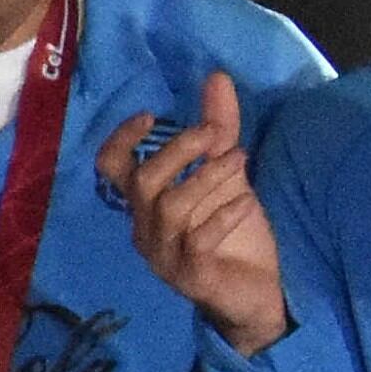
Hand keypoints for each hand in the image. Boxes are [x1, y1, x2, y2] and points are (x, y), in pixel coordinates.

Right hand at [101, 72, 288, 352]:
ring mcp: (165, 256)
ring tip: (241, 158)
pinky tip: (246, 201)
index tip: (152, 115)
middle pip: (143, 183)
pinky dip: (222, 215)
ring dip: (207, 177)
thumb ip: (220, 129)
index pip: (111, 168)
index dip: (121, 139)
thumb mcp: (230, 175)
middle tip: (215, 134)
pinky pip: (198, 240)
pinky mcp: (191, 276)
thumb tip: (216, 76)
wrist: (259, 295)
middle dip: (178, 151)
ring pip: (171, 208)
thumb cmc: (235, 233)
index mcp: (147, 204)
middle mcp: (146, 230)